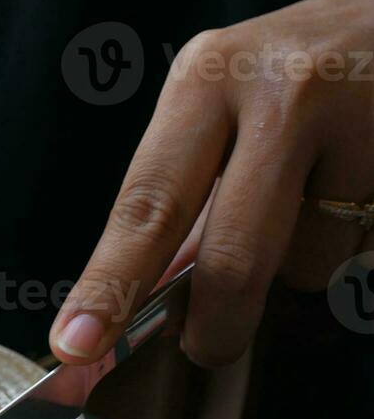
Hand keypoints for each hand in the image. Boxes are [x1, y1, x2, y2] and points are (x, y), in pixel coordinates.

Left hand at [51, 0, 373, 366]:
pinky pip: (368, 250)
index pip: (146, 205)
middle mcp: (281, 92)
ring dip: (307, 260)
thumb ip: (192, 195)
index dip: (109, 285)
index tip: (75, 344)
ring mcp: (361, 120)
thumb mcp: (236, 101)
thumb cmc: (316, 70)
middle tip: (205, 348)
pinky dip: (358, 240)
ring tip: (332, 191)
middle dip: (216, 322)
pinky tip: (367, 182)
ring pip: (311, 261)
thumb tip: (145, 295)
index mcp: (208, 79)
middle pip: (233, 253)